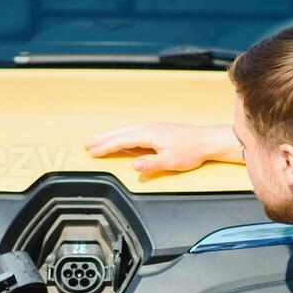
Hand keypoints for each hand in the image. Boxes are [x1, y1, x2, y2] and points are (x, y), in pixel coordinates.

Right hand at [84, 122, 239, 173]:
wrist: (206, 140)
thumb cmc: (191, 151)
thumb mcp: (171, 161)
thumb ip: (151, 164)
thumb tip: (134, 165)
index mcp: (148, 135)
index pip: (121, 141)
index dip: (105, 147)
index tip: (93, 152)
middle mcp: (148, 127)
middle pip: (119, 133)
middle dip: (102, 139)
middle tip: (87, 144)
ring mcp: (152, 126)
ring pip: (125, 129)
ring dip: (109, 134)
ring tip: (97, 139)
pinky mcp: (157, 128)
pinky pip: (132, 129)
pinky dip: (121, 132)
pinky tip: (119, 136)